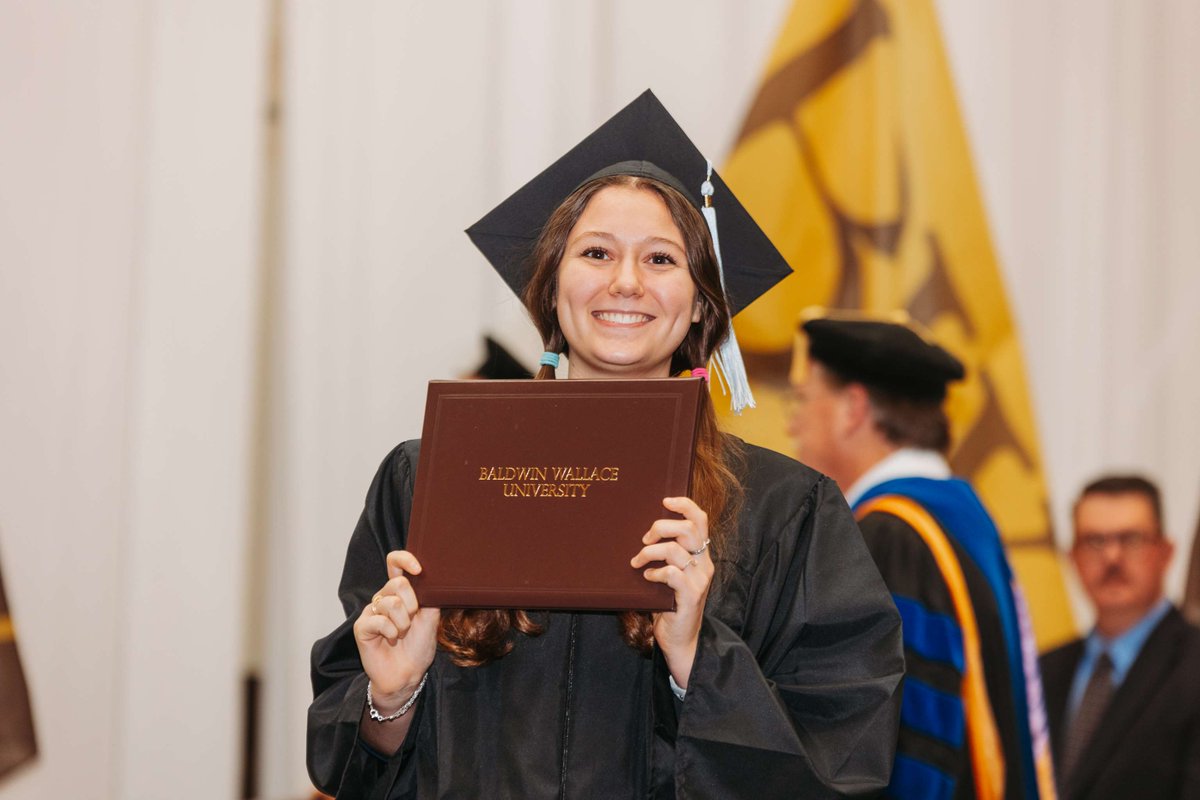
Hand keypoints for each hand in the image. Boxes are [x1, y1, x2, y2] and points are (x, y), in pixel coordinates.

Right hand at [353, 550, 440, 709]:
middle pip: (397, 583)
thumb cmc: (419, 646)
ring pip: (390, 603)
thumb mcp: (430, 617)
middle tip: (412, 621)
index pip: (395, 563)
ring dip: (403, 622)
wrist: (408, 674)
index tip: (418, 569)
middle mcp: (384, 598)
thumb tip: (435, 575)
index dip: (405, 559)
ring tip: (402, 634)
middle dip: (412, 604)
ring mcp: (372, 612)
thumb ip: (429, 595)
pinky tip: (391, 639)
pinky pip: (378, 620)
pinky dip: (391, 631)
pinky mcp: (361, 627)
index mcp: (400, 592)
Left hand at [630, 496, 711, 688]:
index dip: (684, 504)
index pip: (700, 519)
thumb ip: (664, 553)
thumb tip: (640, 532)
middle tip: (644, 539)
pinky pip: (672, 573)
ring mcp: (699, 579)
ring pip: (675, 550)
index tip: (664, 500)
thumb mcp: (670, 574)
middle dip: (661, 527)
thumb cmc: (669, 603)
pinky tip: (647, 578)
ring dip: (649, 552)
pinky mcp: (691, 596)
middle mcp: (704, 563)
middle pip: (688, 528)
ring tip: (637, 562)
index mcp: (701, 554)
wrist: (680, 639)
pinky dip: (655, 572)